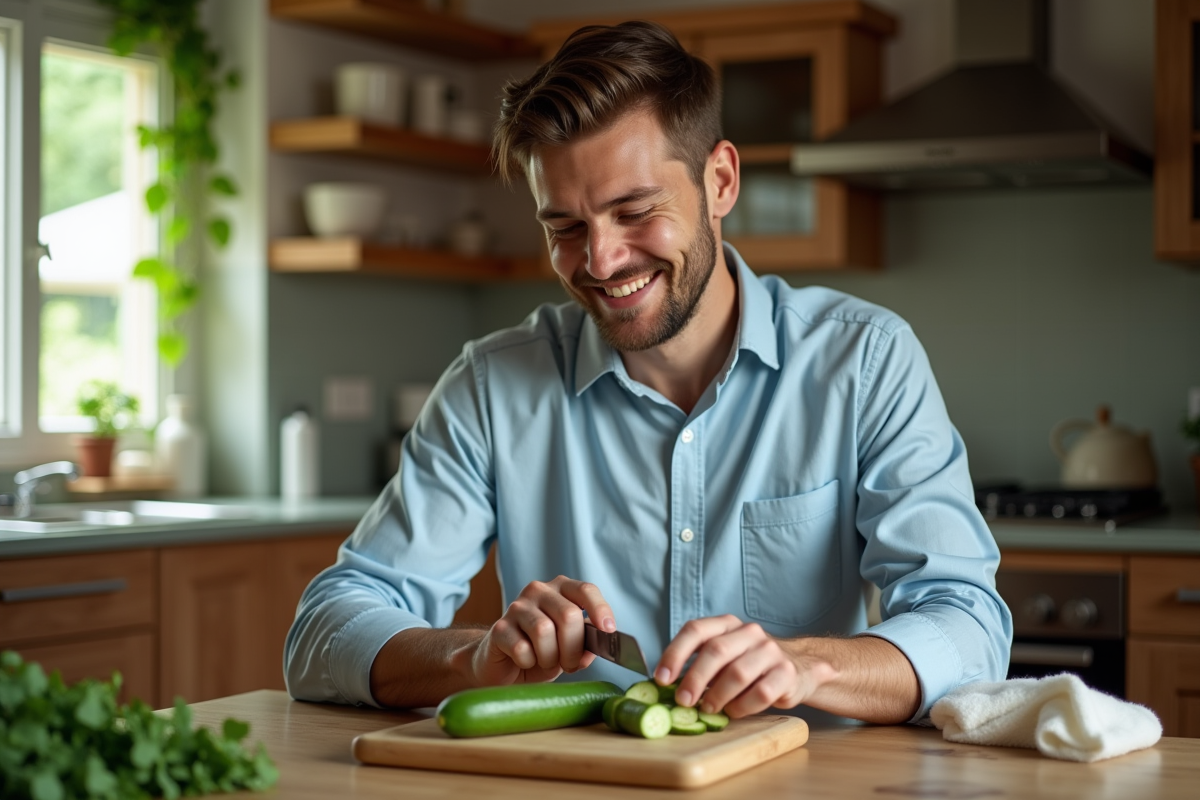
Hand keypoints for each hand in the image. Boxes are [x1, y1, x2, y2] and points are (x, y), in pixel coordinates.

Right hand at [470, 575, 615, 686]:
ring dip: (550, 657)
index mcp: (561, 589)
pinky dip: (529, 662)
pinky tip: (525, 661)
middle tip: (569, 664)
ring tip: (546, 661)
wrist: (504, 666)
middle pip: (568, 615)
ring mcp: (517, 607)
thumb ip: (587, 643)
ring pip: (544, 631)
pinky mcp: (499, 628)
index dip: (600, 610)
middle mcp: (538, 591)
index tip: (609, 631)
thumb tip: (599, 644)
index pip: (586, 590)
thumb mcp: (571, 647)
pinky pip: (522, 648)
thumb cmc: (542, 652)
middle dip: (573, 648)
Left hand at [654, 615, 837, 717]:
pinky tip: (735, 711)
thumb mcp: (724, 657)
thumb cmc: (749, 665)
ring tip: (709, 709)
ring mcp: (770, 651)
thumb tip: (664, 684)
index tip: (661, 678)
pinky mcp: (787, 673)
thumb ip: (699, 664)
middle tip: (683, 701)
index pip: (695, 630)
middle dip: (694, 679)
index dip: (675, 654)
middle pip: (715, 651)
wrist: (799, 668)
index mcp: (727, 624)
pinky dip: (742, 707)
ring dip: (718, 696)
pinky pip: (760, 693)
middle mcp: (749, 632)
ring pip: (737, 673)